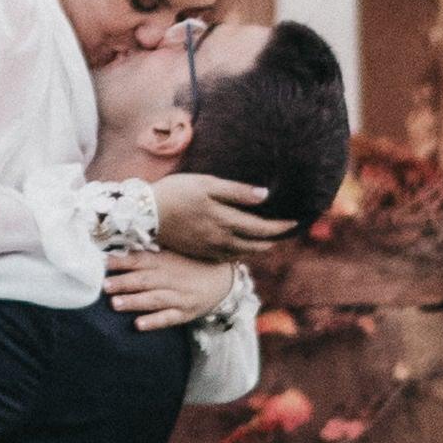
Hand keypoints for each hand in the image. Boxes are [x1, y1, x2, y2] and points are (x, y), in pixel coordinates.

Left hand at [106, 249, 238, 336]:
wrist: (224, 278)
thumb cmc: (193, 264)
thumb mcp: (174, 252)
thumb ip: (151, 251)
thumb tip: (122, 245)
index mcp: (165, 260)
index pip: (139, 260)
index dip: (120, 261)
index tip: (101, 263)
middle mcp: (170, 278)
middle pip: (143, 280)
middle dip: (123, 283)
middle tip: (104, 285)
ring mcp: (178, 296)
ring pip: (153, 299)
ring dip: (134, 301)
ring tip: (115, 304)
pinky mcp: (185, 313)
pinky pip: (168, 318)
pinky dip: (154, 321)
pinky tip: (138, 325)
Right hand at [144, 169, 282, 258]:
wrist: (146, 214)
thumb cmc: (177, 192)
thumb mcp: (208, 184)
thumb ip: (237, 191)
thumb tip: (265, 196)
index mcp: (226, 221)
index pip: (262, 229)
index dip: (281, 227)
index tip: (295, 222)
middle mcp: (221, 240)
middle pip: (256, 245)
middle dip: (274, 240)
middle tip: (286, 232)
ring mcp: (210, 249)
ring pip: (243, 253)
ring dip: (259, 248)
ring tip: (268, 240)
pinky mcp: (200, 253)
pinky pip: (228, 257)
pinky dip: (241, 252)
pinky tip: (242, 246)